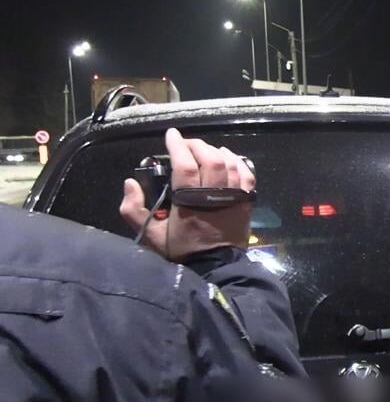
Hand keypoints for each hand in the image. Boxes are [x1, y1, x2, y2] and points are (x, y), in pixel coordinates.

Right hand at [120, 128, 255, 260]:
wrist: (215, 267)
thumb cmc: (182, 249)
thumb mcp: (150, 234)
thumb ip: (134, 210)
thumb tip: (130, 183)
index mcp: (189, 202)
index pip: (186, 165)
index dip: (178, 145)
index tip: (171, 134)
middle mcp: (214, 195)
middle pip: (210, 158)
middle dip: (197, 145)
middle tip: (185, 143)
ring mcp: (234, 197)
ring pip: (229, 163)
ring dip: (216, 151)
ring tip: (203, 149)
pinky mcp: (247, 202)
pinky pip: (247, 174)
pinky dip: (238, 162)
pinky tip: (227, 157)